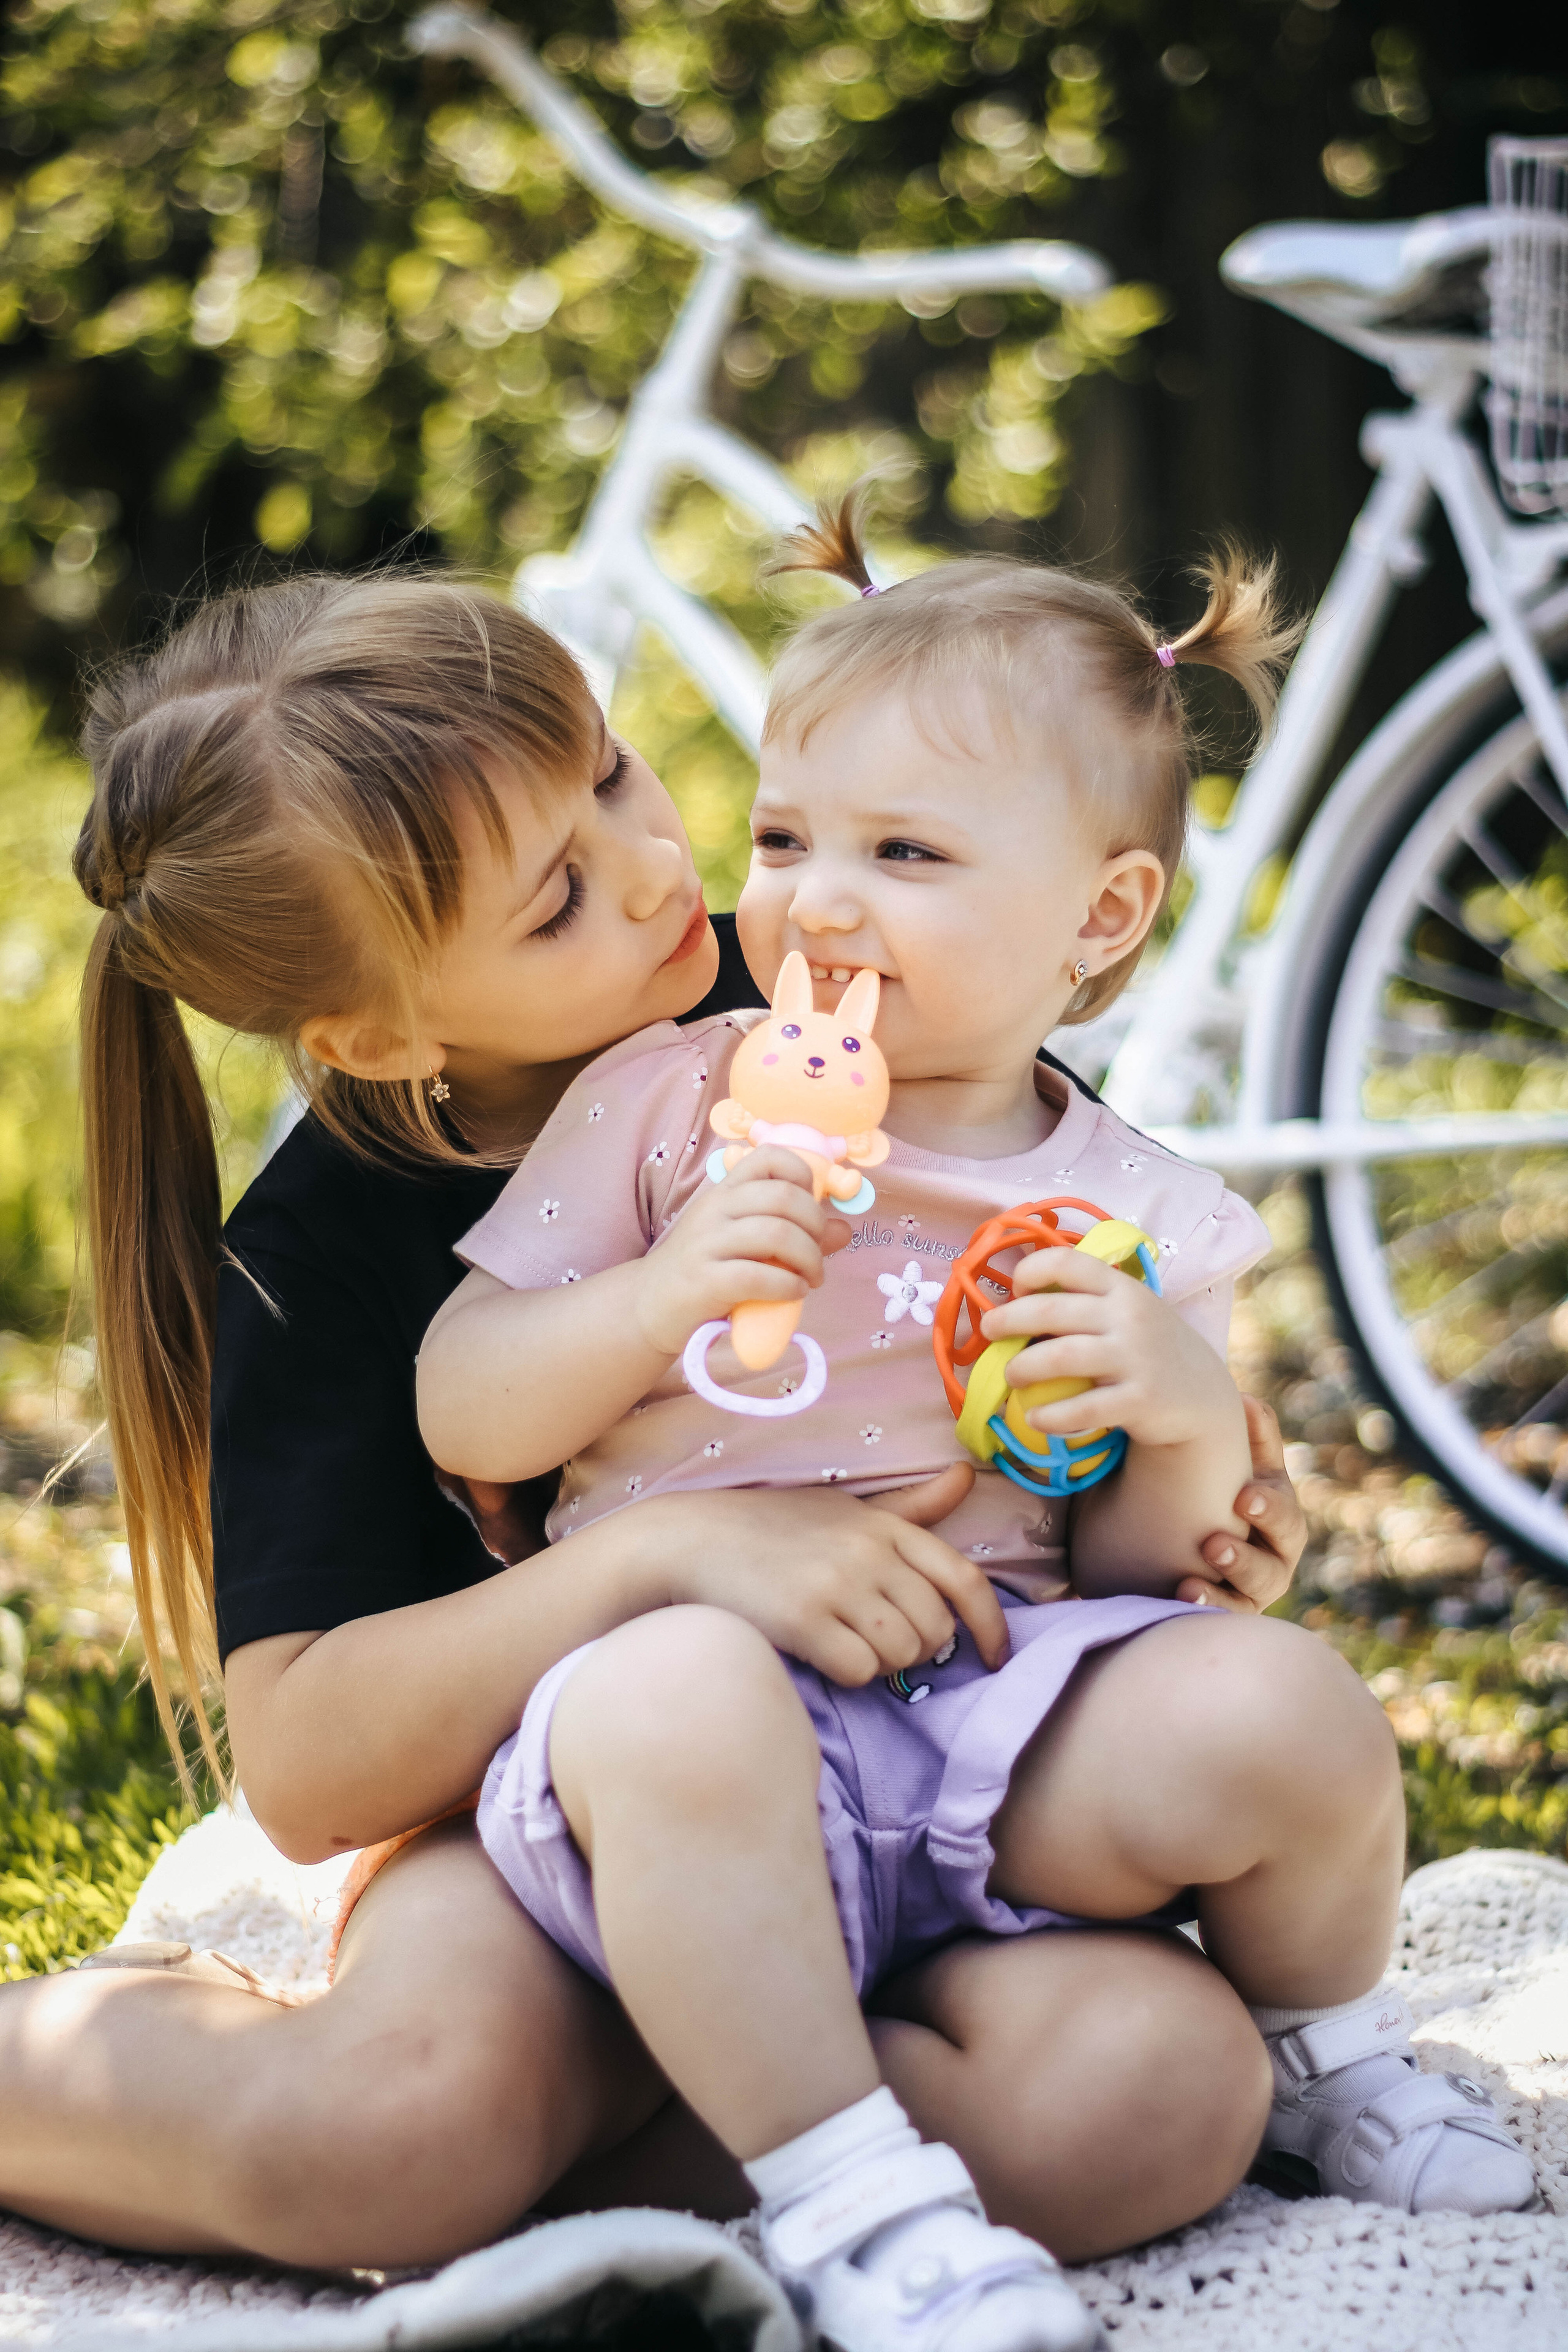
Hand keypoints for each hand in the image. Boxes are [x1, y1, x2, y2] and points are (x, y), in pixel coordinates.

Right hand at [634, 1145, 837, 1355]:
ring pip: (776, 1234)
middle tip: (816, 1253)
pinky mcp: (704, 1282)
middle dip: (815, 1225)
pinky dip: (788, 1285)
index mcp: (724, 1192)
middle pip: (783, 1197)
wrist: (648, 1305)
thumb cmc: (704, 1269)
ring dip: (809, 1259)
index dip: (801, 1175)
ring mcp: (707, 1244)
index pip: (768, 1157)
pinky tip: (793, 1292)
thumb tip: (843, 1229)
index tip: (808, 1206)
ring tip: (810, 1278)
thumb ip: (794, 1233)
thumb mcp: (744, 1243)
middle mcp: (715, 1209)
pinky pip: (758, 1275)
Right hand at [652, 1463, 1010, 1685]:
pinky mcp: (803, 1618)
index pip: (964, 1579)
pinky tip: (820, 1650)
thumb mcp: (845, 1508)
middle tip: (875, 1637)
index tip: (997, 1658)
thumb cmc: (774, 1527)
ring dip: (881, 1661)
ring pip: (902, 1654)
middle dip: (916, 1646)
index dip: (992, 1625)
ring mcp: (836, 1583)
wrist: (693, 1539)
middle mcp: (868, 1550)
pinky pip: (861, 1671)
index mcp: (884, 1525)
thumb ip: (910, 1506)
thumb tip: (966, 1477)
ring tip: (843, 1638)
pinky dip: (848, 1672)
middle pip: (935, 1629)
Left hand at [980, 1248, 1237, 1449]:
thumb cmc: (1147, 1346)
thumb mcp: (1126, 1311)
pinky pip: (1083, 1408)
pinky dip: (1050, 1415)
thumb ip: (1085, 1301)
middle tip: (989, 1333)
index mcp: (1120, 1287)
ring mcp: (1136, 1358)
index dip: (1030, 1271)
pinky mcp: (1140, 1400)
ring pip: (1060, 1357)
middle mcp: (1129, 1316)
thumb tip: (1015, 1301)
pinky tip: (1036, 1417)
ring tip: (1011, 1377)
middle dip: (1008, 1321)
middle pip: (1051, 1311)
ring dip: (1022, 1368)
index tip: (1016, 1290)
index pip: (1066, 1261)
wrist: (1201, 1394)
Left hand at [1176, 1396, 1304, 1613]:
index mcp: (1275, 1511)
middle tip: (1222, 1533)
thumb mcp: (1226, 1465)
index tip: (1243, 1497)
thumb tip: (1245, 1398)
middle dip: (1256, 1539)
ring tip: (1206, 1555)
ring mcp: (1255, 1586)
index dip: (1269, 1504)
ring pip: (1258, 1585)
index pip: (1282, 1508)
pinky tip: (1184, 1592)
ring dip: (1234, 1570)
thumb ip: (1245, 1437)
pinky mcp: (1232, 1610)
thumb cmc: (1209, 1491)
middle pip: (1280, 1551)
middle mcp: (1274, 1551)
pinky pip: (1227, 1613)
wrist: (1170, 1542)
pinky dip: (1209, 1603)